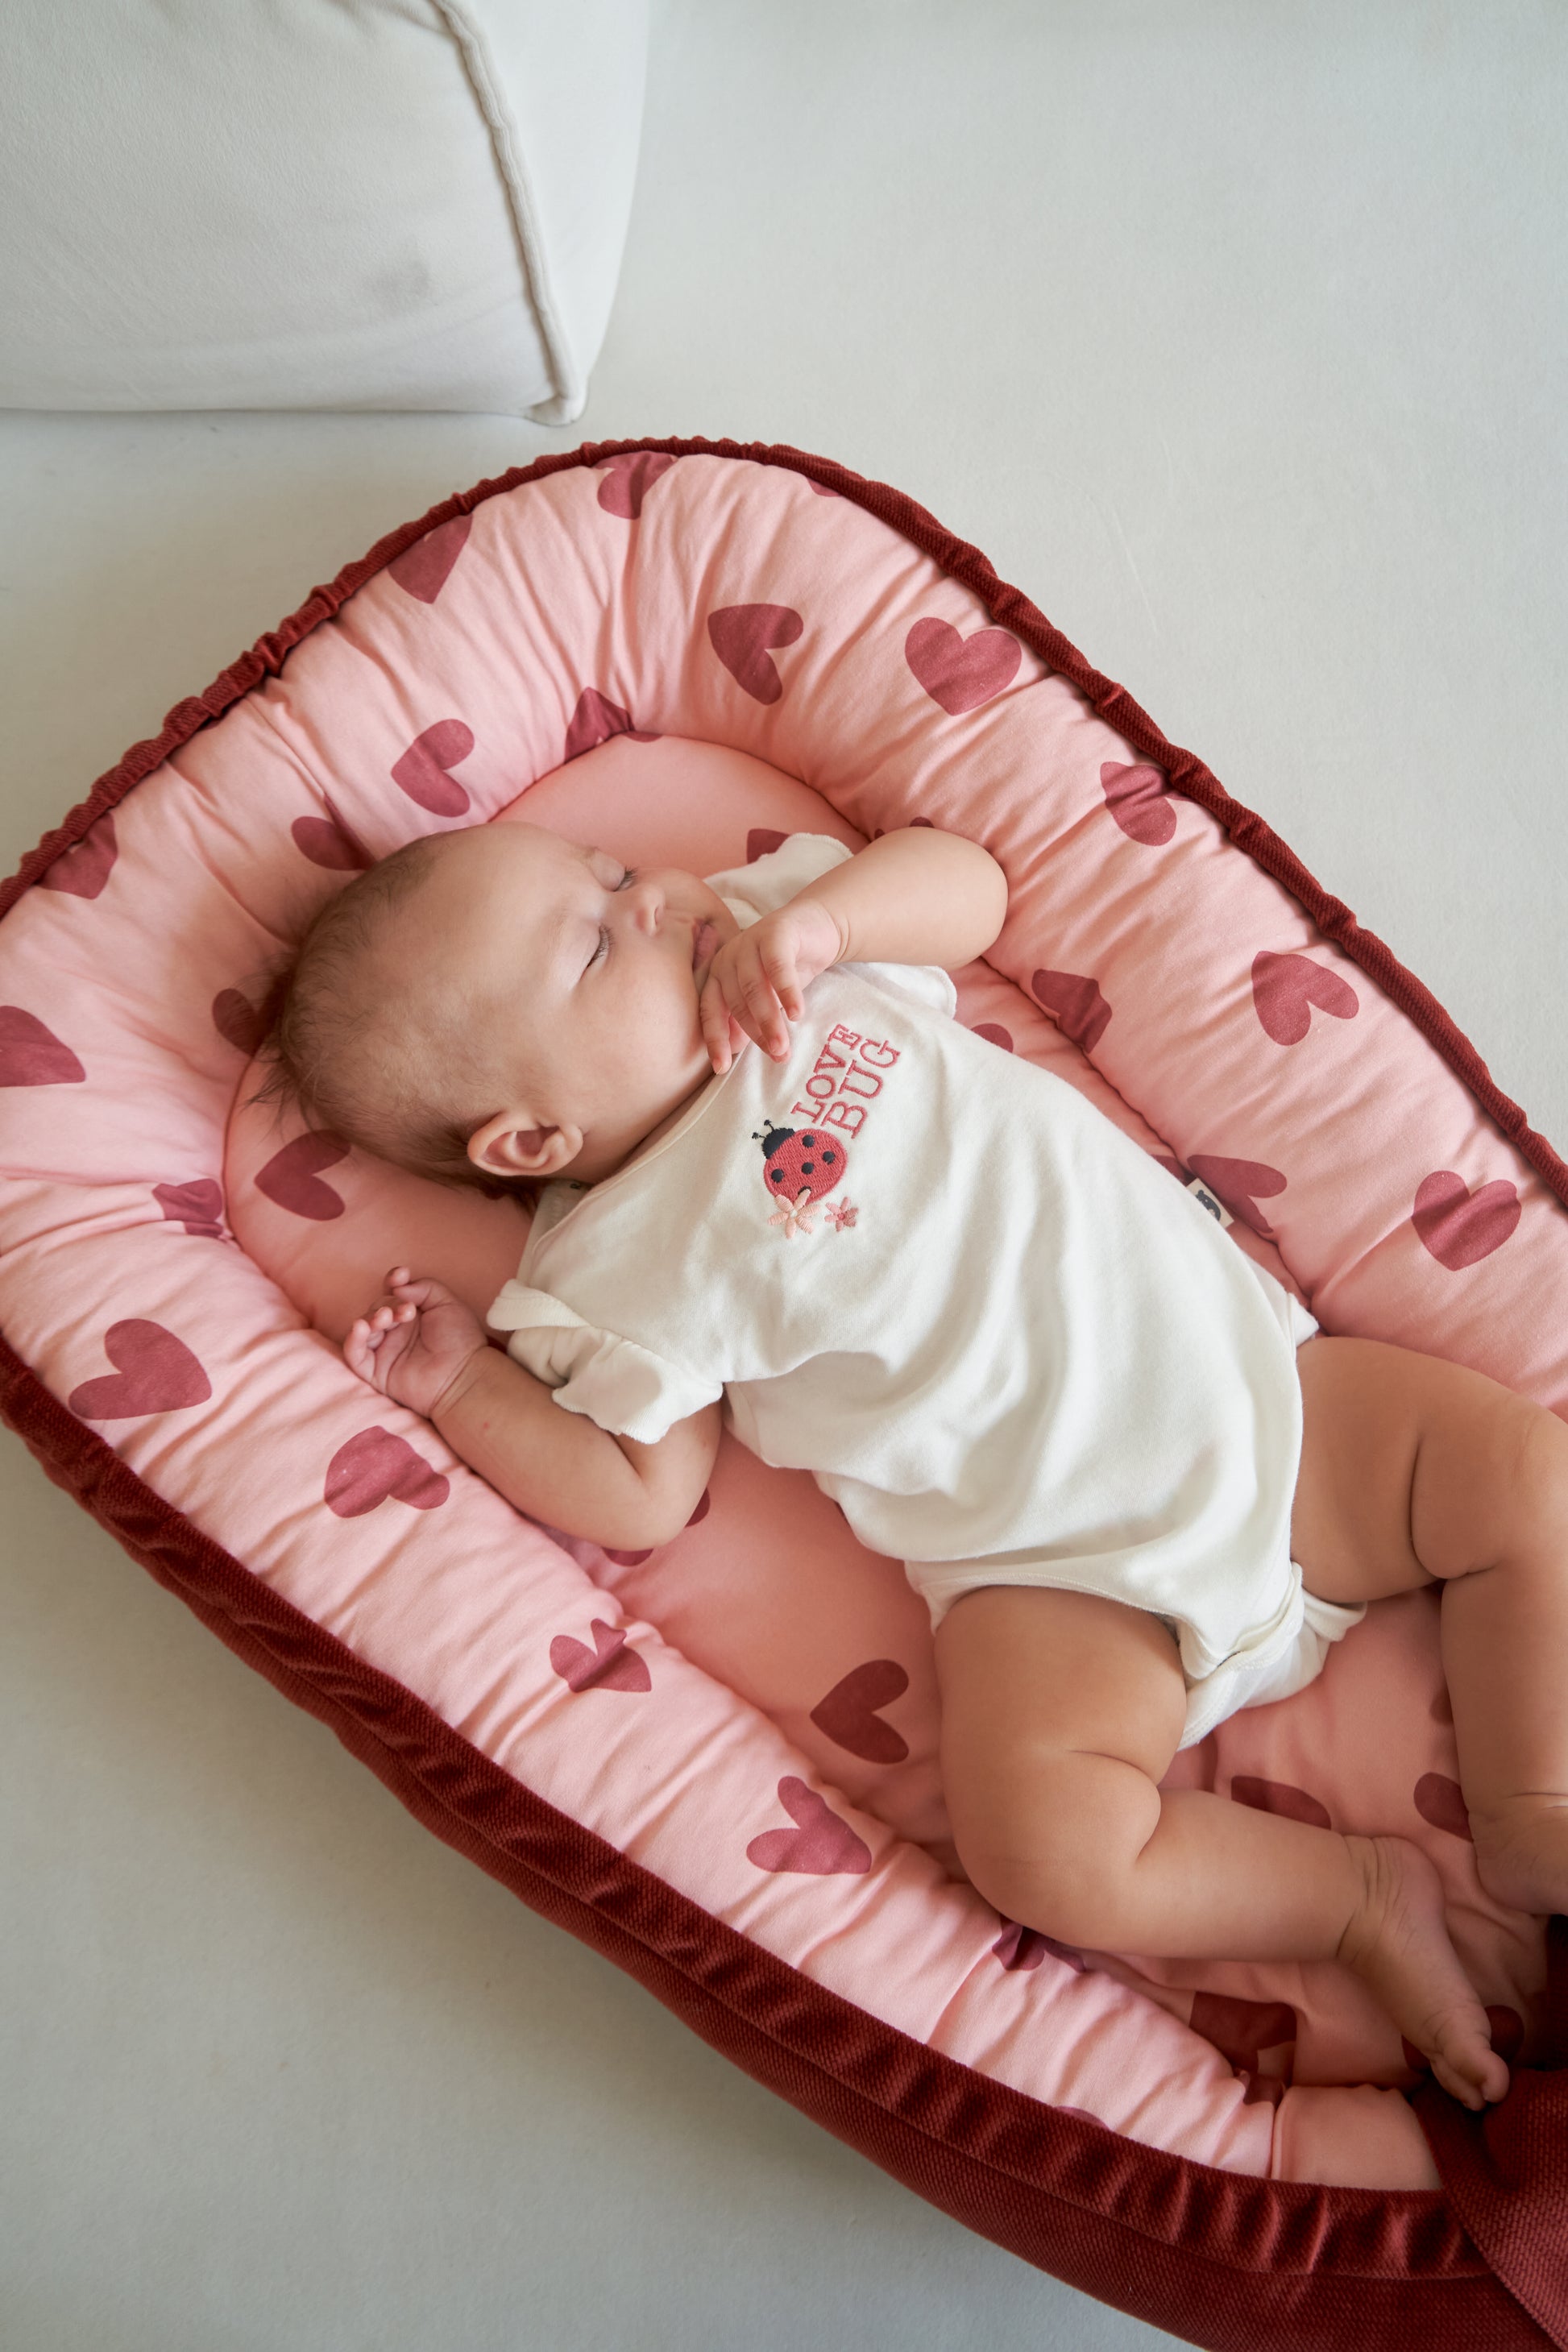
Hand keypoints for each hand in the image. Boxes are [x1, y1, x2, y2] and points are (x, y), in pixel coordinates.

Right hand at [344, 1266, 488, 1419]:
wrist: (463, 1375)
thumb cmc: (461, 1340)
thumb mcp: (447, 1303)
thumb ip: (425, 1287)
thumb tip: (399, 1288)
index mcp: (413, 1315)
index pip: (392, 1293)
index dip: (392, 1282)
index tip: (401, 1275)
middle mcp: (396, 1331)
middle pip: (378, 1308)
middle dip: (388, 1304)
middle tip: (407, 1312)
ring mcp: (385, 1351)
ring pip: (364, 1327)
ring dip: (372, 1317)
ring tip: (388, 1318)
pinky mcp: (377, 1372)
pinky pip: (354, 1354)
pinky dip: (353, 1338)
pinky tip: (361, 1326)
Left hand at [698, 896, 844, 1067]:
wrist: (817, 928)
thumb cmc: (787, 968)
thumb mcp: (766, 997)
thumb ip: (747, 1019)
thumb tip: (733, 1049)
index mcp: (719, 975)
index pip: (710, 1012)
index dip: (715, 1040)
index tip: (722, 1068)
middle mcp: (728, 958)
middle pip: (736, 1003)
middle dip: (756, 1034)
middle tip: (776, 1055)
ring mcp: (749, 943)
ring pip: (754, 988)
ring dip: (769, 1020)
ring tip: (784, 1045)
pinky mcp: (775, 932)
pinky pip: (778, 967)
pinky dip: (787, 993)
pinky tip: (796, 1014)